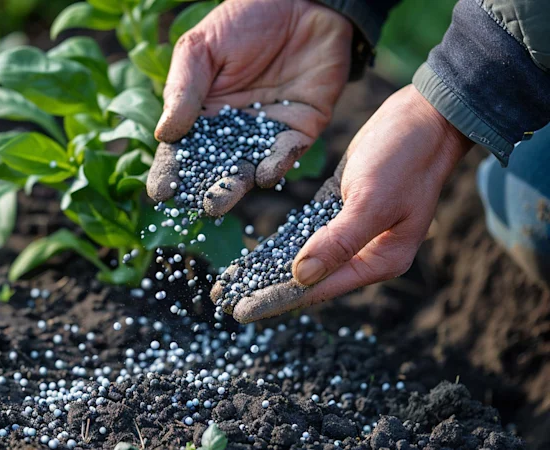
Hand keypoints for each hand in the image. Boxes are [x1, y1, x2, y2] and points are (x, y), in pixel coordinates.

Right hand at [147, 0, 352, 215]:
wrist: (302, 0)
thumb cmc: (245, 18)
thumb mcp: (202, 48)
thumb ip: (184, 90)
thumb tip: (164, 134)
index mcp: (200, 114)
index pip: (181, 152)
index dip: (170, 173)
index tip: (161, 193)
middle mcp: (231, 131)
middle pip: (214, 169)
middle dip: (205, 189)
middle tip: (198, 206)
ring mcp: (265, 133)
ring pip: (249, 169)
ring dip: (237, 186)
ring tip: (223, 200)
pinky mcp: (300, 129)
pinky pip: (287, 153)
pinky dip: (276, 164)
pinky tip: (263, 172)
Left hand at [215, 85, 472, 322]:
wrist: (427, 115)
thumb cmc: (407, 158)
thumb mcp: (372, 201)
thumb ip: (338, 241)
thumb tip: (301, 277)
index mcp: (380, 259)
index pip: (319, 288)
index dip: (277, 300)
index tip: (241, 311)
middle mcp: (366, 251)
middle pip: (308, 278)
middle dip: (266, 289)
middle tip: (225, 302)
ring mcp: (353, 230)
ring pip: (303, 256)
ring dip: (269, 268)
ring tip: (233, 281)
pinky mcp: (341, 206)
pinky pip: (305, 231)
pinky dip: (282, 242)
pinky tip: (256, 253)